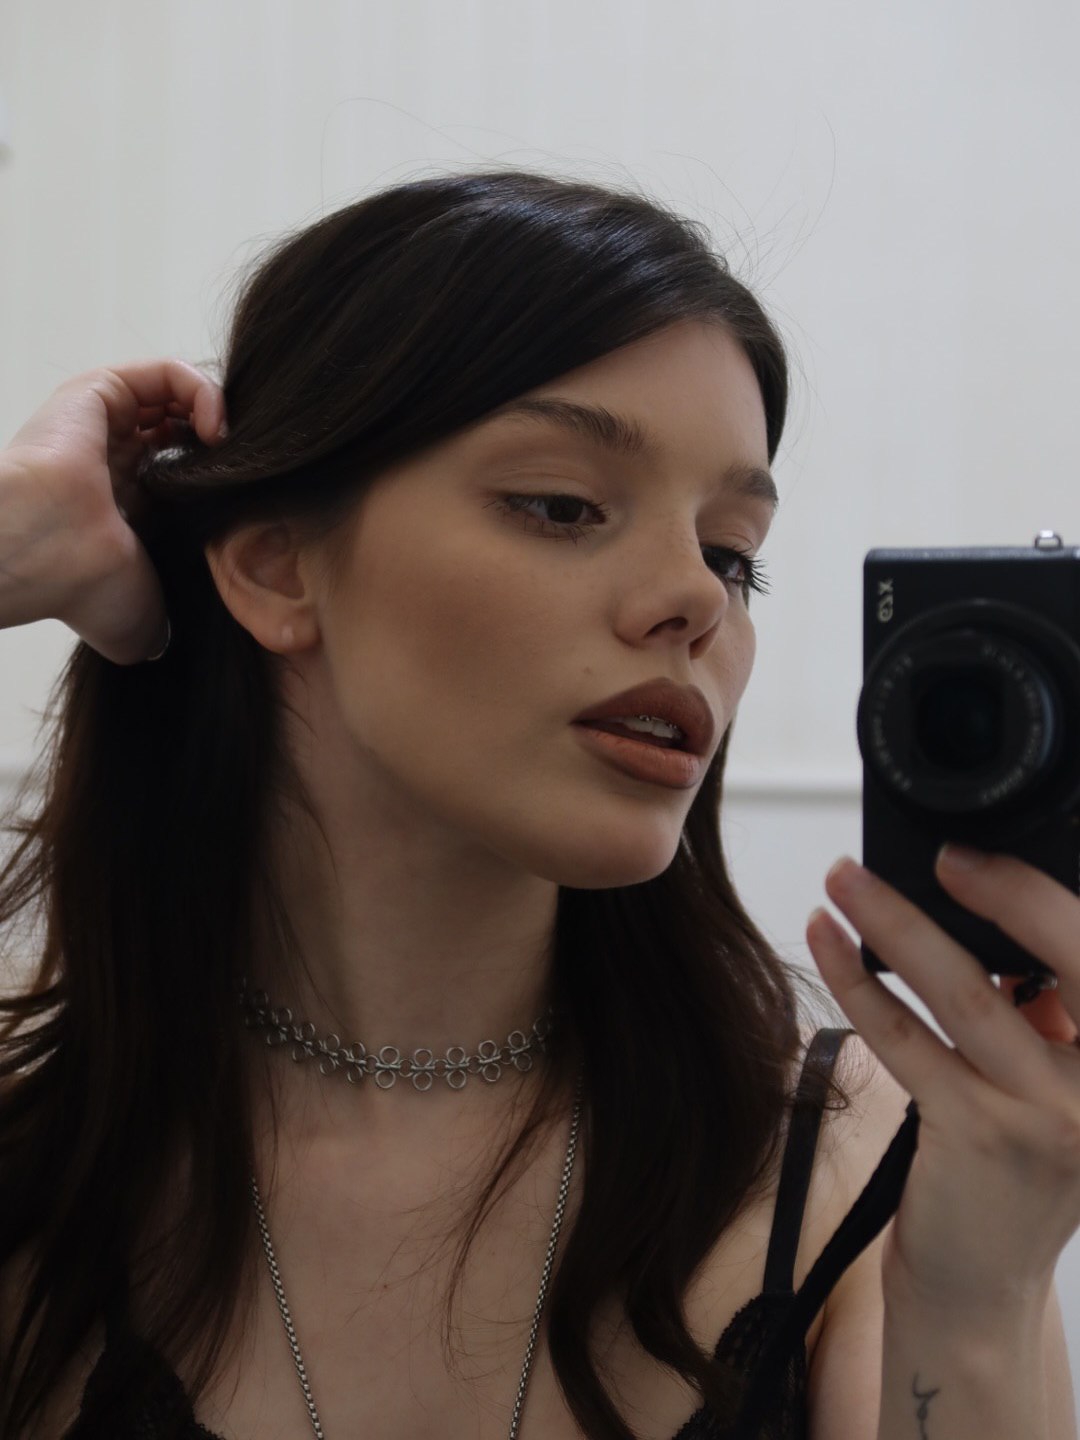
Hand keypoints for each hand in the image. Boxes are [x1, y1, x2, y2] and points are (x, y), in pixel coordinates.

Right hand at [1, 359, 225, 663]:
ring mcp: (102, 424)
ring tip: (231, 448)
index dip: (223, 483)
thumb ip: (157, 629)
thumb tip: (162, 649)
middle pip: (185, 432)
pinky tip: (217, 428)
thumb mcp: (140, 622)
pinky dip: (203, 390)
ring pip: (177, 397)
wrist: (42, 554)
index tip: (249, 500)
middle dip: (225, 447)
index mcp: (121, 509)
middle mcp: (111, 462)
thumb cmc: (81, 588)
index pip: (185, 479)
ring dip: (218, 414)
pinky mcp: (98, 391)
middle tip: (249, 468)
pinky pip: (166, 372)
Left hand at [807, 845, 1079, 1319]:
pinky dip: (859, 981)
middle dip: (1003, 892)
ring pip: (969, 993)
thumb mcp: (1060, 1088)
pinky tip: (825, 939)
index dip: (1050, 895)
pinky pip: (906, 1040)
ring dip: (897, 924)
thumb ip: (1048, 1012)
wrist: (980, 1291)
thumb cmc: (1013, 1173)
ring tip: (844, 879)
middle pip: (1071, 959)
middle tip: (940, 853)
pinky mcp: (973, 1138)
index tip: (988, 854)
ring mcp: (1046, 1119)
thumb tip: (988, 912)